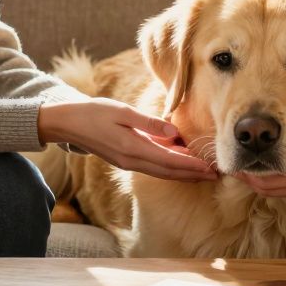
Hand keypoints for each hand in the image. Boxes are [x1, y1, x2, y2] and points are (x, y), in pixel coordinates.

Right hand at [38, 97, 217, 181]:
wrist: (68, 123)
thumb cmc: (94, 113)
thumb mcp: (122, 112)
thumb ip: (148, 122)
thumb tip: (173, 131)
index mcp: (133, 148)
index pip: (170, 161)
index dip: (192, 165)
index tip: (211, 167)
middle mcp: (132, 160)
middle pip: (170, 172)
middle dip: (194, 173)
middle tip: (217, 174)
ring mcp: (128, 163)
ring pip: (162, 172)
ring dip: (184, 173)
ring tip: (204, 172)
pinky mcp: (125, 160)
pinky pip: (154, 168)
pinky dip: (170, 168)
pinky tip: (181, 163)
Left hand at [237, 125, 285, 197]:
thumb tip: (275, 153)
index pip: (266, 183)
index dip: (246, 174)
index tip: (231, 160)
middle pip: (265, 189)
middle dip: (246, 178)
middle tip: (229, 161)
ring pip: (271, 189)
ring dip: (255, 179)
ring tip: (241, 163)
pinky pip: (280, 185)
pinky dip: (267, 178)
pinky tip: (261, 165)